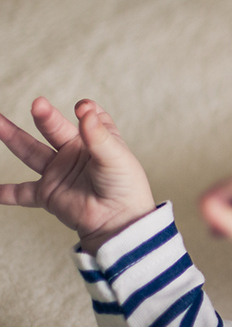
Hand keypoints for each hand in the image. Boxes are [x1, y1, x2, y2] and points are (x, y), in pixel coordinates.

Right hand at [0, 98, 155, 253]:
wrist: (118, 222)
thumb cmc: (125, 188)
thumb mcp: (116, 158)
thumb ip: (98, 136)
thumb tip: (85, 109)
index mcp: (95, 141)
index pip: (88, 118)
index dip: (85, 110)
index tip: (82, 108)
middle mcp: (74, 154)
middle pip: (53, 129)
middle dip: (44, 116)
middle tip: (37, 104)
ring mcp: (58, 173)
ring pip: (30, 152)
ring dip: (13, 137)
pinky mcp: (47, 195)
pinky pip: (21, 193)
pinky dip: (6, 192)